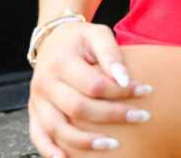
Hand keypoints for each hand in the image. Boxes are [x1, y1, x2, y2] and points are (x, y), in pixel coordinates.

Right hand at [28, 20, 152, 156]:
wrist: (53, 39)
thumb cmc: (80, 39)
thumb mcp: (96, 34)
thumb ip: (111, 53)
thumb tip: (124, 79)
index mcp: (60, 60)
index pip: (93, 84)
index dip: (121, 91)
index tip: (145, 90)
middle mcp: (45, 82)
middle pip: (78, 108)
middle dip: (112, 116)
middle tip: (141, 117)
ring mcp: (37, 100)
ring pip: (58, 128)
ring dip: (85, 142)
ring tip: (113, 145)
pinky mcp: (34, 112)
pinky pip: (39, 136)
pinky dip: (50, 151)